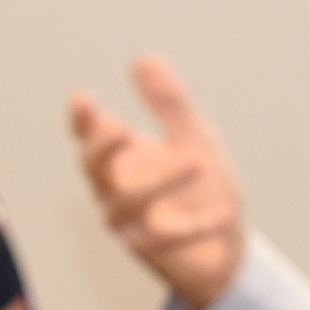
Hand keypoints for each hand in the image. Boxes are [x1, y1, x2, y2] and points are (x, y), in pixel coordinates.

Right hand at [68, 55, 246, 309]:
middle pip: (93, 167)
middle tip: (121, 128)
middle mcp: (115, 187)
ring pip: (128, 202)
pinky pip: (168, 237)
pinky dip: (196, 225)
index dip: (82, 119)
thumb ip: (170, 104)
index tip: (83, 99)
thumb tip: (143, 60)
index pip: (90, 135)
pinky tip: (226, 212)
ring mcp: (130, 222)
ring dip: (161, 181)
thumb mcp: (194, 137)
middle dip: (103, 148)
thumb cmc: (201, 185)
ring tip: (197, 159)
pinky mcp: (153, 250)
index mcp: (120, 156)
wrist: (224, 243)